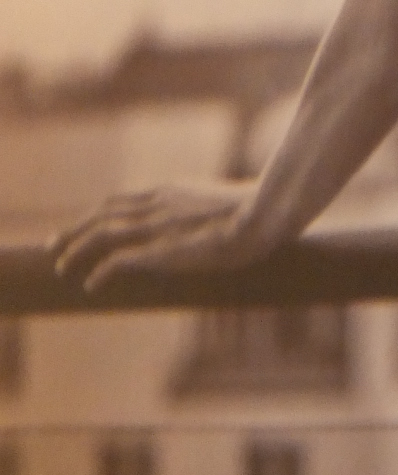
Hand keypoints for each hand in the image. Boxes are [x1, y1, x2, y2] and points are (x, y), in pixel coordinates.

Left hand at [52, 183, 267, 294]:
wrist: (266, 215)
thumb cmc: (260, 211)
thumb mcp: (227, 204)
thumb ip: (208, 210)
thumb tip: (214, 221)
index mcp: (171, 191)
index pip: (121, 199)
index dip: (98, 213)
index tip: (85, 225)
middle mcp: (157, 203)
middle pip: (103, 211)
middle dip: (75, 227)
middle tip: (55, 243)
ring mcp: (158, 225)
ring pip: (102, 232)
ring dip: (76, 248)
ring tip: (61, 265)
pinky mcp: (162, 250)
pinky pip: (118, 260)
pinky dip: (99, 271)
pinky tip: (90, 284)